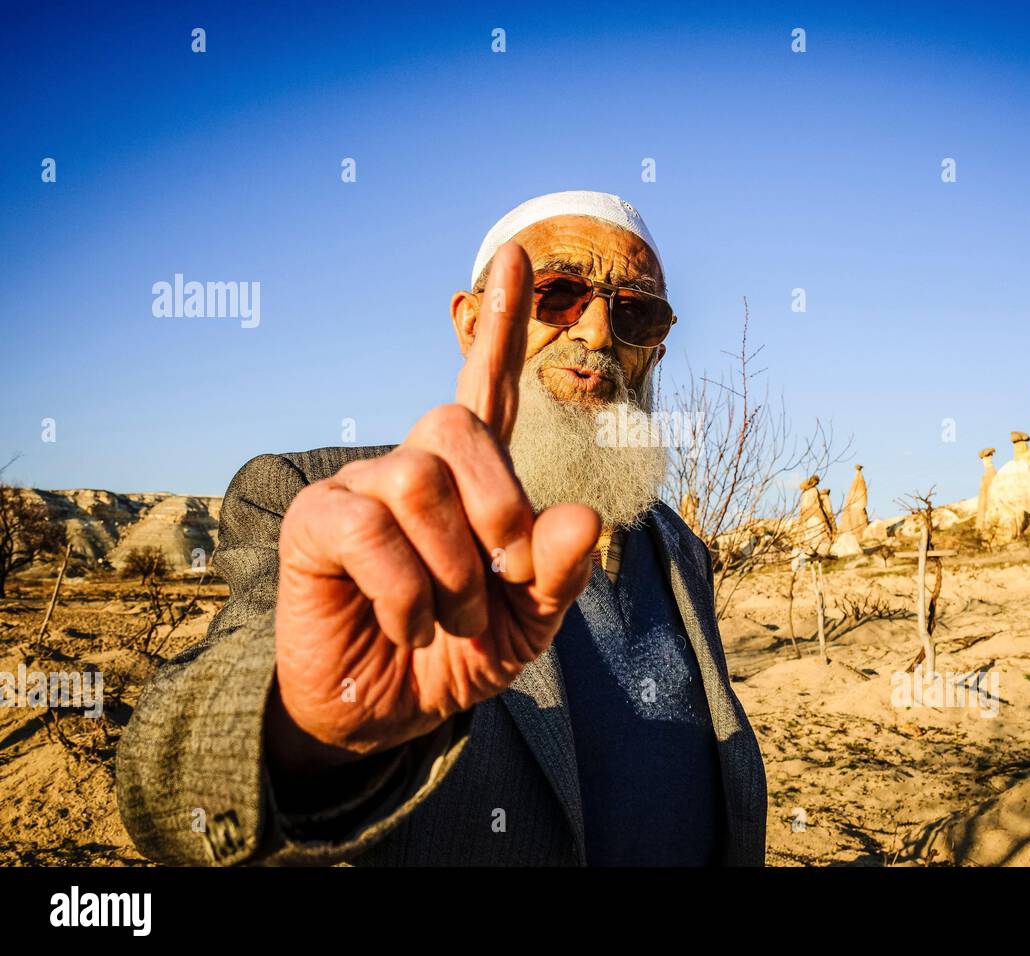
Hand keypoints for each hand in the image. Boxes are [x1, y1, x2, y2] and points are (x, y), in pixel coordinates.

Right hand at [268, 242, 599, 774]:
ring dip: (450, 569)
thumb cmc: (458, 653)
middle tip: (501, 577)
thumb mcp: (529, 623)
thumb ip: (559, 574)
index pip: (489, 388)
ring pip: (418, 475)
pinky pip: (369, 528)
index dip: (500, 323)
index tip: (517, 250)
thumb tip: (584, 517)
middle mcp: (414, 467)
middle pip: (455, 422)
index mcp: (472, 482)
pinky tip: (404, 623)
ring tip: (445, 618)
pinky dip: (405, 592)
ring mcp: (360, 488)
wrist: (387, 715)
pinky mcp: (315, 522)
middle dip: (498, 506)